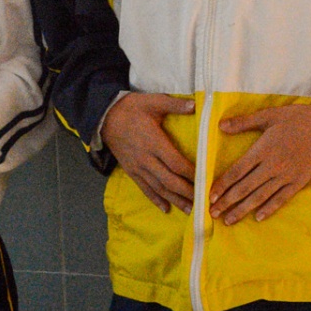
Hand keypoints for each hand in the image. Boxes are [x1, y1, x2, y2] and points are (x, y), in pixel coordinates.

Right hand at [102, 92, 196, 212]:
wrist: (105, 117)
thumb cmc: (132, 108)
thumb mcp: (153, 101)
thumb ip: (175, 104)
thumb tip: (196, 104)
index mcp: (154, 142)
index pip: (176, 162)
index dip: (190, 173)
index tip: (205, 179)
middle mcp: (146, 158)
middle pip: (169, 180)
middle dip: (186, 192)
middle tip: (202, 201)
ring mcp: (137, 167)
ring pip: (158, 188)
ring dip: (174, 199)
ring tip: (189, 210)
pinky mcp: (131, 171)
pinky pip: (144, 188)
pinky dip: (155, 199)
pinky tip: (166, 209)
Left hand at [209, 104, 310, 224]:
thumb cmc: (298, 119)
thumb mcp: (270, 114)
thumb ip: (245, 122)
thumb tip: (221, 126)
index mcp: (263, 149)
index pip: (236, 171)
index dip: (222, 185)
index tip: (209, 195)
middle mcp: (272, 166)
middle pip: (244, 188)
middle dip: (227, 202)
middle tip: (212, 214)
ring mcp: (286, 176)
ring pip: (260, 197)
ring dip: (242, 210)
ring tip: (228, 220)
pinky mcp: (298, 182)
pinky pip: (281, 199)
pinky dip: (269, 209)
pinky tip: (258, 217)